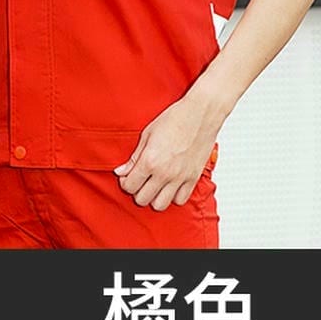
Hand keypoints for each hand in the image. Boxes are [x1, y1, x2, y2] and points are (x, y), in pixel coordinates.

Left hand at [114, 94, 222, 210]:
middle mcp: (164, 173)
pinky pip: (180, 200)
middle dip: (137, 191)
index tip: (126, 177)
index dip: (125, 183)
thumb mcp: (147, 135)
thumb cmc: (174, 119)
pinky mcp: (193, 178)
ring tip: (153, 185)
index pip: (130, 186)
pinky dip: (173, 196)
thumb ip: (134, 157)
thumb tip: (121, 171)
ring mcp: (180, 178)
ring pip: (161, 204)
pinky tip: (169, 185)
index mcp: (150, 160)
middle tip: (138, 181)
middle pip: (143, 199)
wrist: (200, 114)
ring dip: (154, 197)